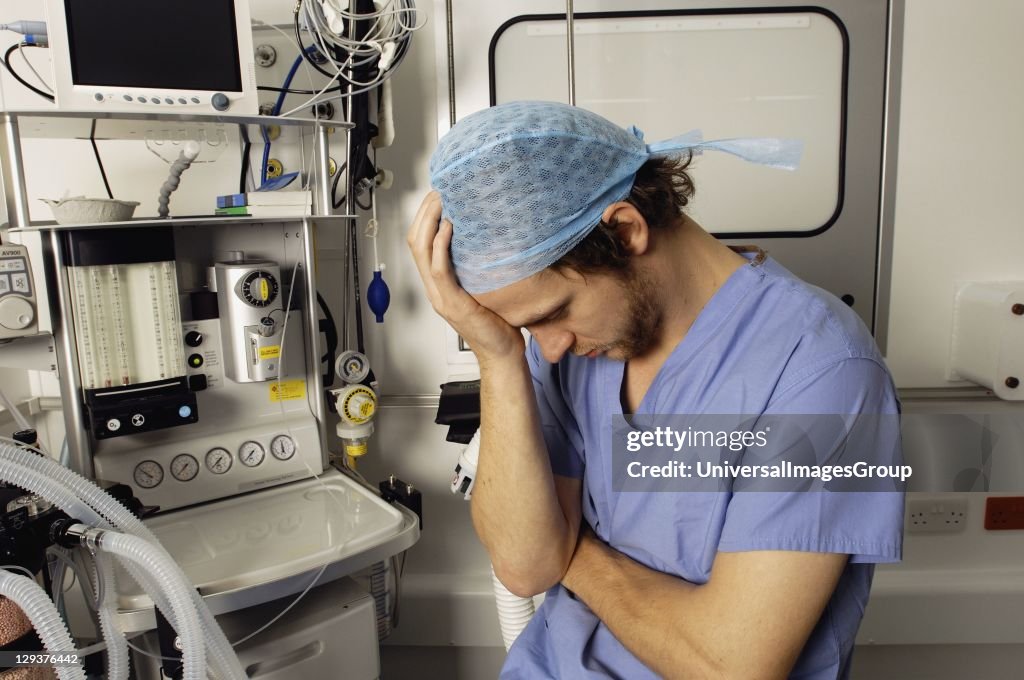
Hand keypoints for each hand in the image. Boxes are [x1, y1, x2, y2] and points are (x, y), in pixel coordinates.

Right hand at [406, 192, 524, 362]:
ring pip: (422, 252)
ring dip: (430, 222)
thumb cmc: (498, 324)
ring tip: (443, 202)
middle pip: (415, 242)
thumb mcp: (484, 286)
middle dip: (424, 212)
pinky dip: (441, 247)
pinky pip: (440, 271)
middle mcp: (435, 289)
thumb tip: (490, 235)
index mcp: (439, 284)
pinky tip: (448, 229)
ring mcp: (441, 297)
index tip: (438, 195)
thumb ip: (478, 265)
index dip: (424, 216)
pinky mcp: (453, 304)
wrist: (503, 355)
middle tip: (440, 192)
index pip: (419, 242)